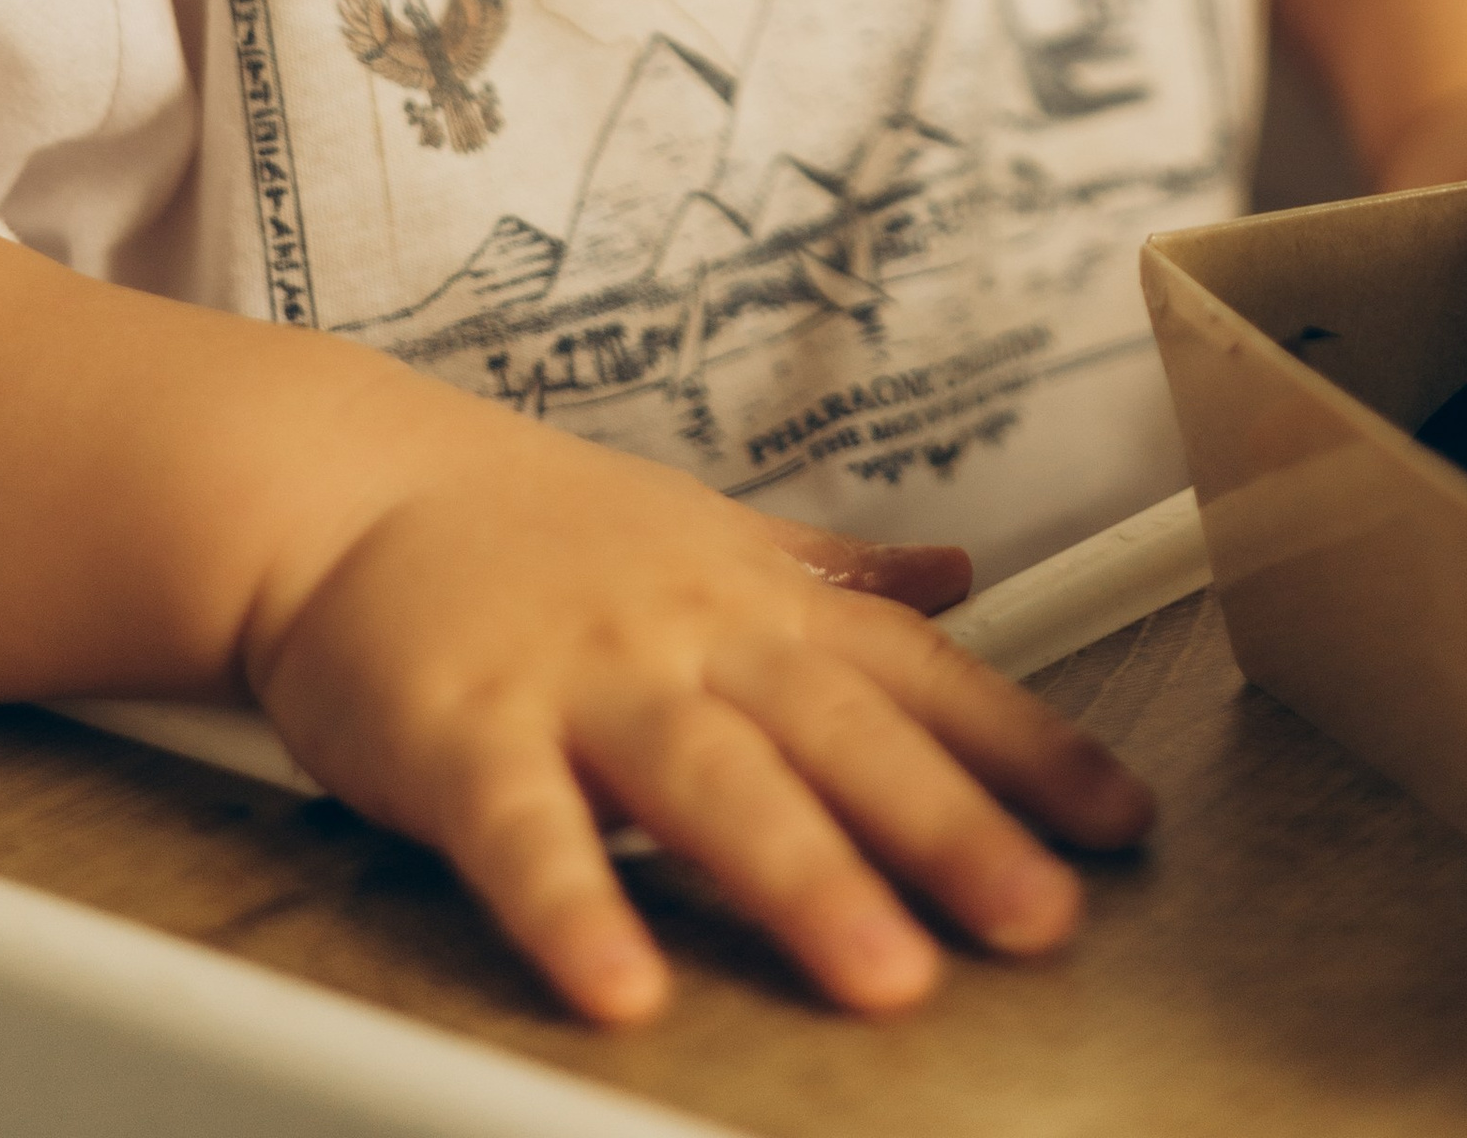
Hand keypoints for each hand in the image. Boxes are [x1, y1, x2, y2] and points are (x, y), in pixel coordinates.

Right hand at [247, 416, 1153, 1022]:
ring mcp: (579, 680)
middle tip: (1045, 919)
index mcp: (753, 599)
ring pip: (709, 783)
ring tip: (886, 980)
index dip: (1025, 751)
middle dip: (952, 831)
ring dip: (802, 880)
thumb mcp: (704, 533)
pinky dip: (575, 908)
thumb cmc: (530, 525)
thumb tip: (956, 572)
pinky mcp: (464, 735)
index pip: (918, 678)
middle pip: (840, 737)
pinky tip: (626, 985)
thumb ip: (831, 572)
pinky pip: (526, 833)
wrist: (345, 483)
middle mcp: (688, 635)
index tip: (1121, 825)